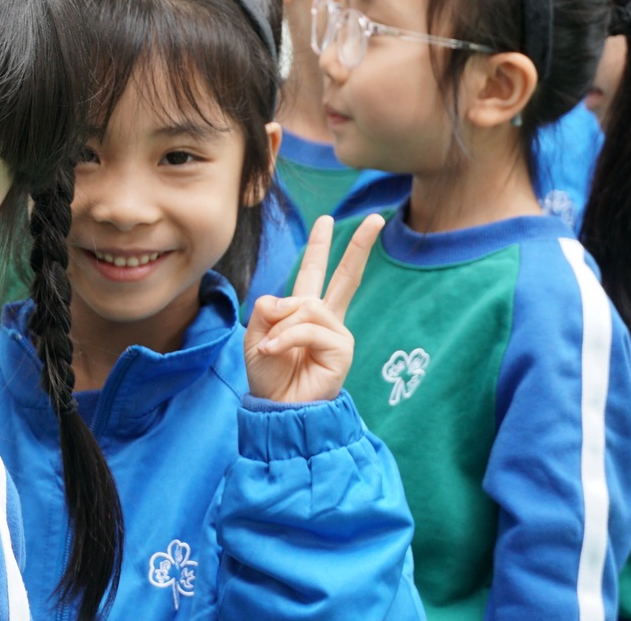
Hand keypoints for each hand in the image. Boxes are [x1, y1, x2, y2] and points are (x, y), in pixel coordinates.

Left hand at [244, 214, 383, 402]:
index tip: (327, 219)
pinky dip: (285, 338)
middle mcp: (325, 318)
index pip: (315, 272)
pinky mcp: (342, 348)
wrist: (278, 409)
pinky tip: (274, 352)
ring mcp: (337, 332)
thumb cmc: (268, 376)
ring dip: (280, 326)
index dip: (320, 246)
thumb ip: (268, 308)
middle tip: (375, 219)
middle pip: (345, 276)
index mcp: (304, 312)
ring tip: (270, 348)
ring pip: (306, 306)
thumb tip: (290, 299)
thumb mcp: (255, 334)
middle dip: (358, 246)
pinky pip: (308, 328)